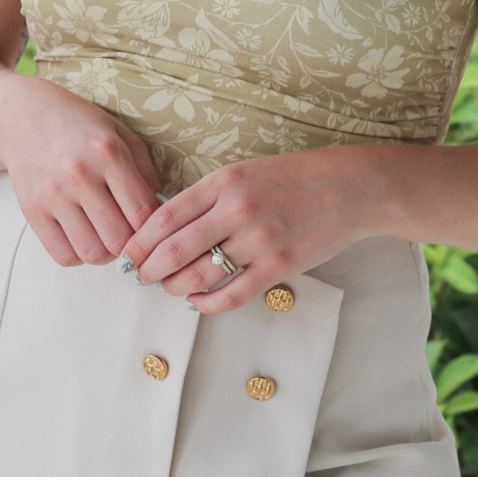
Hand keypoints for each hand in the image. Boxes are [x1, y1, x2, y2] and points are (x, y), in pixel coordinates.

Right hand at [0, 75, 162, 266]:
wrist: (21, 115)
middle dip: (131, 244)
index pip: (143, 212)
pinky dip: (78, 255)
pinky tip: (82, 237)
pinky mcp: (32, 210)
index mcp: (108, 154)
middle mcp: (80, 175)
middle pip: (119, 239)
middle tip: (130, 234)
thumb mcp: (120, 134)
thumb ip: (145, 170)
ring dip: (106, 253)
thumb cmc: (77, 125)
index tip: (154, 227)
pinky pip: (63, 255)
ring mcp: (53, 195)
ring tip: (106, 237)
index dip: (154, 228)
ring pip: (92, 252)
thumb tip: (160, 209)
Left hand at [118, 146, 380, 312]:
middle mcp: (237, 210)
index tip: (128, 255)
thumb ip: (208, 197)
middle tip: (142, 278)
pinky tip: (197, 301)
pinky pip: (230, 296)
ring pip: (196, 276)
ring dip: (174, 288)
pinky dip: (205, 303)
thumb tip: (166, 229)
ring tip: (170, 288)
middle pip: (172, 251)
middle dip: (149, 271)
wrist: (349, 188)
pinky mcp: (278, 267)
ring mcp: (258, 240)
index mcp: (223, 182)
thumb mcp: (245, 172)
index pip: (164, 217)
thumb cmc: (294, 179)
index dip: (139, 242)